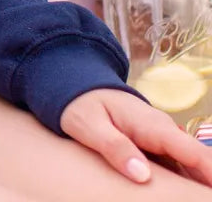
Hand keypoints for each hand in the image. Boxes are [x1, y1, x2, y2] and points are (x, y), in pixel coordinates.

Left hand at [60, 87, 211, 185]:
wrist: (77, 85)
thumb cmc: (81, 104)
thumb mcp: (89, 124)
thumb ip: (114, 146)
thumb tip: (142, 175)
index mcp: (153, 126)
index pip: (196, 154)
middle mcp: (165, 132)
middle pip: (200, 163)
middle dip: (207, 186)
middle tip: (201, 201)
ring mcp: (162, 140)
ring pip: (191, 167)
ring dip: (197, 187)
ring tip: (194, 200)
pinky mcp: (156, 147)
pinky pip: (178, 167)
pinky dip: (184, 185)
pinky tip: (182, 198)